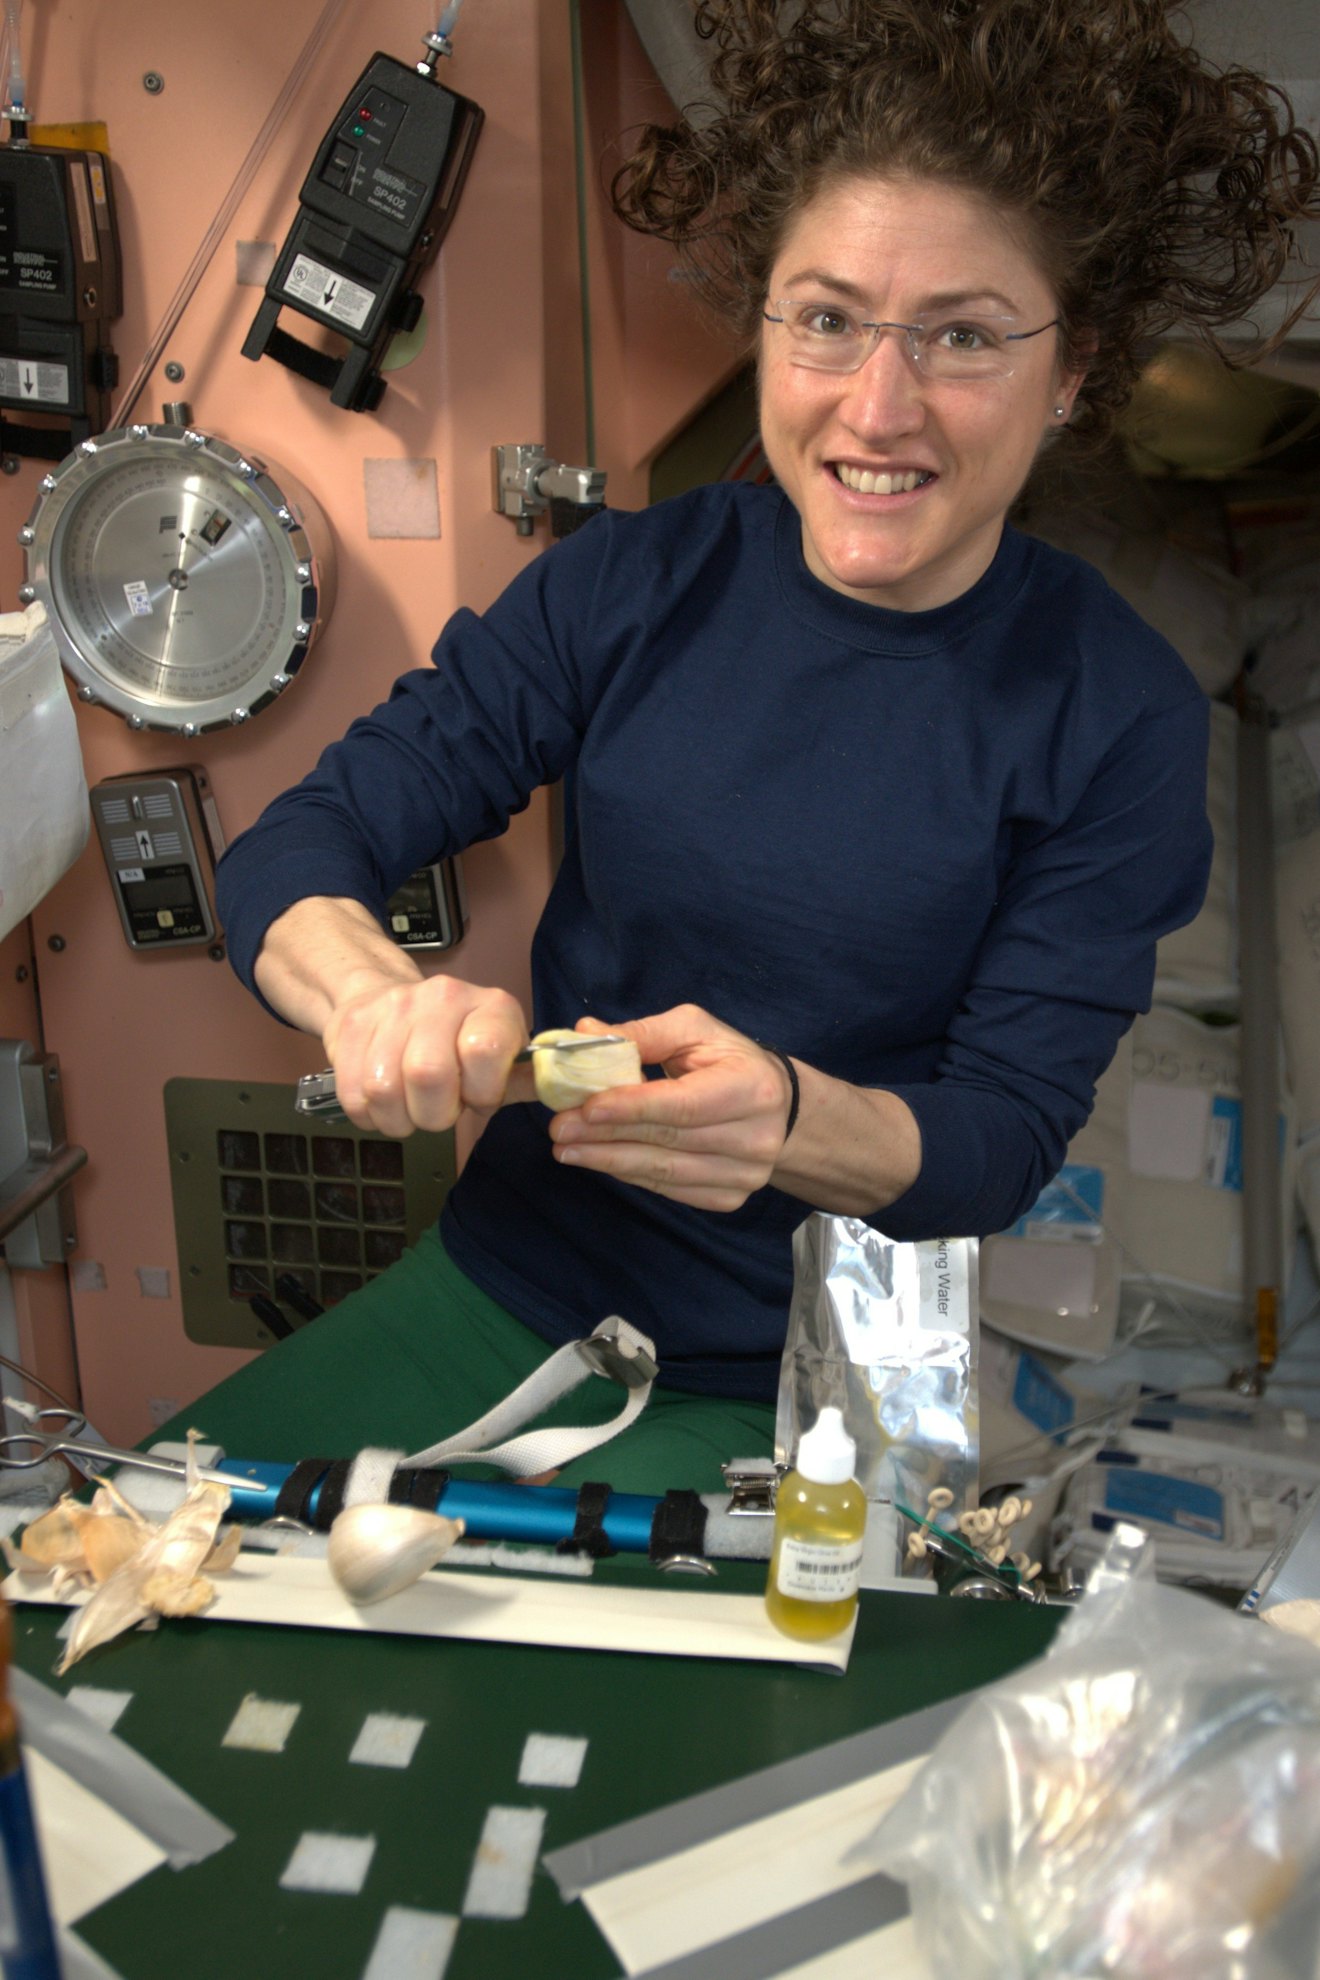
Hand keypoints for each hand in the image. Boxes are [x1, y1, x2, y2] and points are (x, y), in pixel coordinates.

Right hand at [322, 970, 535, 1135]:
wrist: (384, 993)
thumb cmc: (453, 1037)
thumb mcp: (499, 1052)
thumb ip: (521, 1078)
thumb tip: (561, 1096)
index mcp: (491, 1006)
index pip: (483, 1052)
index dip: (480, 1092)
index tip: (477, 1098)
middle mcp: (442, 997)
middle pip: (427, 1075)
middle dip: (434, 1114)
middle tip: (439, 1109)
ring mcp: (392, 1008)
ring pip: (384, 1090)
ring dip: (399, 1118)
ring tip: (410, 1106)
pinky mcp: (350, 1026)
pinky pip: (353, 1094)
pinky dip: (369, 1115)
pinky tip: (384, 1102)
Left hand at [547, 1005, 795, 1210]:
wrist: (780, 1108)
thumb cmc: (729, 1060)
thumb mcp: (695, 1030)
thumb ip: (643, 1033)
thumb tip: (585, 1034)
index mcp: (752, 1087)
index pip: (683, 1104)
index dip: (632, 1107)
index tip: (585, 1108)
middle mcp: (756, 1138)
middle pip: (668, 1140)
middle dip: (606, 1135)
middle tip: (559, 1129)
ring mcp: (745, 1175)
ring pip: (664, 1171)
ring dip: (609, 1160)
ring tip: (566, 1149)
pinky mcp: (729, 1197)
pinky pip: (669, 1189)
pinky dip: (630, 1174)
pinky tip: (600, 1161)